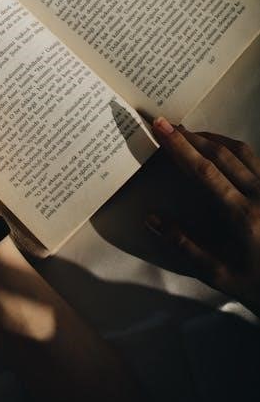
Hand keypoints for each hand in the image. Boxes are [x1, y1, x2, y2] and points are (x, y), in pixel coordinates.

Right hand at [148, 117, 259, 315]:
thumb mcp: (220, 276)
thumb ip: (185, 245)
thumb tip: (152, 218)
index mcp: (242, 215)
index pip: (204, 171)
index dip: (180, 147)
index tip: (161, 127)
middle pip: (222, 154)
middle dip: (192, 137)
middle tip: (168, 125)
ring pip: (242, 151)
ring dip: (213, 139)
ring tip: (191, 134)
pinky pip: (256, 160)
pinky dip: (234, 149)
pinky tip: (223, 150)